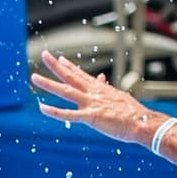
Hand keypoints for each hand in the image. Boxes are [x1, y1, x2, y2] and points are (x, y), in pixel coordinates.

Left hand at [30, 49, 151, 142]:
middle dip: (56, 66)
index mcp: (100, 89)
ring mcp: (90, 103)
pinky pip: (69, 114)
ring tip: (34, 77)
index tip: (60, 59)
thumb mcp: (119, 97)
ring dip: (48, 84)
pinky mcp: (90, 116)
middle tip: (44, 55)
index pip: (81, 75)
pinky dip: (54, 111)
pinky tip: (42, 108)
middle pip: (71, 76)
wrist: (142, 122)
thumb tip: (102, 79)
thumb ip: (107, 89)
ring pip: (65, 91)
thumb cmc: (132, 113)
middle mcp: (93, 92)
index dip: (69, 66)